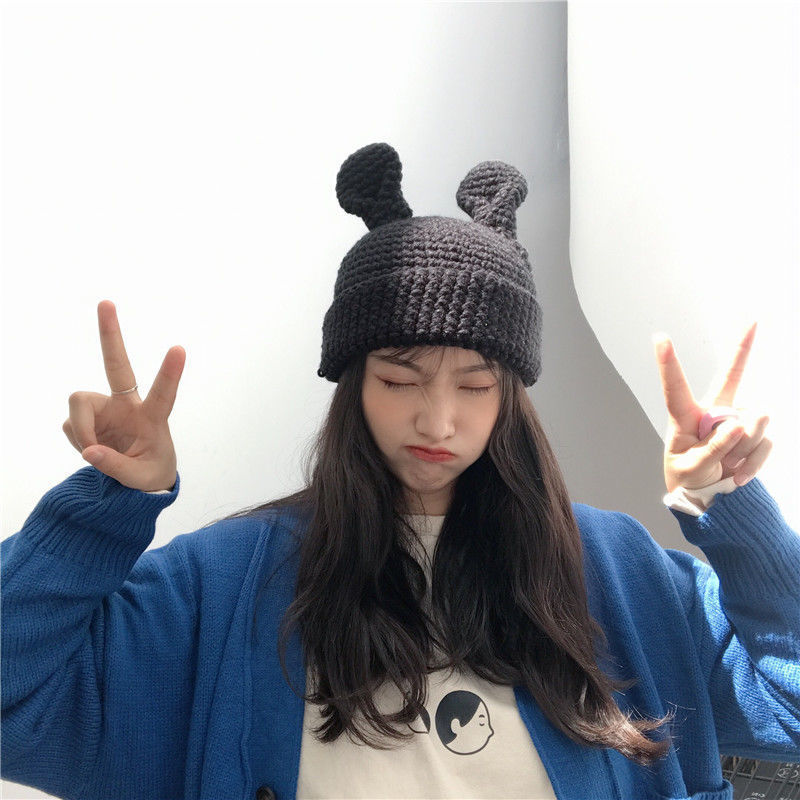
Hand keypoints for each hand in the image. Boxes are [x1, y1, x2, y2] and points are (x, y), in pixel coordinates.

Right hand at [62, 300, 185, 491]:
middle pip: (117, 365)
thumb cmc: (151, 473)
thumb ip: (115, 467)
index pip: (164, 394)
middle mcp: (128, 405)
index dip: (170, 373)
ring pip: (78, 404)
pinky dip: (77, 440)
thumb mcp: (140, 480)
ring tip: (95, 452)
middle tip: (105, 302)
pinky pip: (70, 426)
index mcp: (153, 418)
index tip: (179, 349)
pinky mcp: (88, 416)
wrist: (141, 478)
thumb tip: (89, 451)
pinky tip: (93, 449)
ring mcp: (106, 408)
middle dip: (109, 335)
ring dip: (80, 430)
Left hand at [653, 322, 771, 492]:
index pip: (676, 387)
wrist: (706, 494)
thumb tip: (738, 426)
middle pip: (731, 377)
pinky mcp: (755, 434)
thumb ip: (712, 449)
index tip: (660, 337)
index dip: (668, 362)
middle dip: (742, 349)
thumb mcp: (692, 468)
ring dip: (741, 451)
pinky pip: (764, 443)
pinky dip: (753, 463)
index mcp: (685, 416)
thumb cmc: (687, 476)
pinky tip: (738, 476)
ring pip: (753, 424)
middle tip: (752, 323)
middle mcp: (714, 412)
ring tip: (725, 465)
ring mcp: (737, 420)